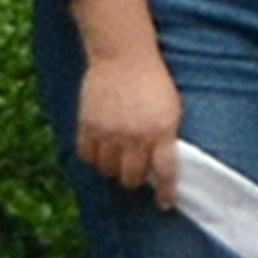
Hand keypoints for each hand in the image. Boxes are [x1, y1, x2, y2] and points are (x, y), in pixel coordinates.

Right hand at [69, 13, 186, 204]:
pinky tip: (99, 153)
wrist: (124, 55)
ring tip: (117, 161)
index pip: (165, 172)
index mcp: (161, 131)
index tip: (165, 203)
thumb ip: (165, 137)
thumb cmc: (153, 81)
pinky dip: (93, 158)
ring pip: (108, 169)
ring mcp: (110, 132)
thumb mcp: (171, 109)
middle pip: (132, 176)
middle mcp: (135, 136)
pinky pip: (87, 155)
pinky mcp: (88, 124)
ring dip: (114, 169)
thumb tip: (159, 165)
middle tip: (136, 175)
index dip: (166, 192)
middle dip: (136, 179)